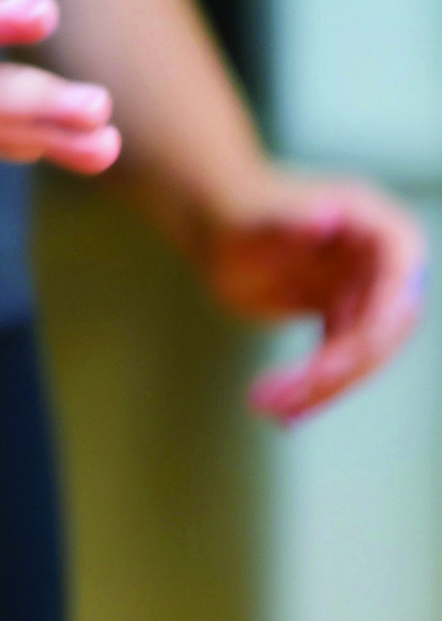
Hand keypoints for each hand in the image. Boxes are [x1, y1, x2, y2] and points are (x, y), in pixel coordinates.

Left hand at [177, 168, 425, 421]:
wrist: (218, 220)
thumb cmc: (239, 209)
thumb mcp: (258, 217)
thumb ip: (291, 221)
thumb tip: (324, 217)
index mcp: (381, 228)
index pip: (400, 285)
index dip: (375, 326)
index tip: (336, 360)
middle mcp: (386, 264)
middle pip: (384, 330)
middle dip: (340, 367)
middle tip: (292, 393)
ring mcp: (369, 293)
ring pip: (362, 354)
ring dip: (322, 387)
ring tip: (273, 407)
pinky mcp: (345, 317)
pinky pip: (340, 360)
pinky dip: (314, 387)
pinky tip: (284, 412)